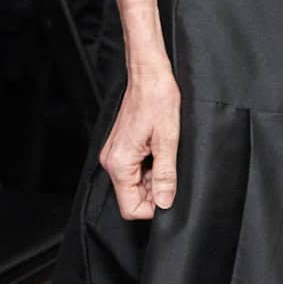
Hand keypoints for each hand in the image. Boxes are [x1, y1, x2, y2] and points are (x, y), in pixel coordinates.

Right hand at [100, 63, 180, 220]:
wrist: (149, 75)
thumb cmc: (157, 99)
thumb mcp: (168, 140)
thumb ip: (165, 175)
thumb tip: (165, 202)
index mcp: (120, 163)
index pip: (131, 208)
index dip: (153, 208)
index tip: (169, 194)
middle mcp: (112, 161)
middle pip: (133, 197)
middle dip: (155, 191)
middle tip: (170, 169)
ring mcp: (115, 154)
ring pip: (135, 184)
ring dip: (154, 178)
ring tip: (165, 155)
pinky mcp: (121, 148)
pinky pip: (135, 170)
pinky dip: (150, 167)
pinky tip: (159, 150)